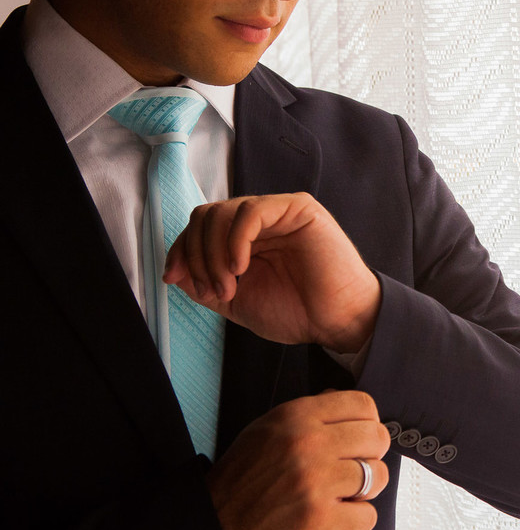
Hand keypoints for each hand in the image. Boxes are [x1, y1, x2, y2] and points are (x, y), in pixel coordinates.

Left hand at [163, 193, 380, 352]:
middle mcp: (261, 221)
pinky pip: (251, 211)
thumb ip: (205, 285)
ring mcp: (279, 212)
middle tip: (214, 290)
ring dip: (214, 253)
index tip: (173, 278)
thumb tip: (174, 271)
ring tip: (231, 285)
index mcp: (246, 239)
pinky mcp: (298, 208)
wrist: (337, 321)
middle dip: (196, 255)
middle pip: (205, 216)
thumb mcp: (237, 302)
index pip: (200, 228)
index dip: (181, 250)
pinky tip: (242, 267)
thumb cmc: (298, 312)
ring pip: (222, 212)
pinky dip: (235, 240)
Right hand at [206, 390, 390, 529]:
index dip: (369, 423)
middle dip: (371, 455)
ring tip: (341, 495)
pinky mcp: (320, 521)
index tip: (361, 438)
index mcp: (298, 417)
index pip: (363, 405)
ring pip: (378, 477)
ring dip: (364, 490)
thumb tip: (340, 397)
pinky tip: (334, 518)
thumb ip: (309, 412)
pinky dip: (355, 521)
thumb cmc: (245, 476)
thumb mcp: (268, 427)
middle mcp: (308, 445)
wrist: (217, 524)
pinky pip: (368, 516)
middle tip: (354, 468)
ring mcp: (316, 483)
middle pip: (377, 438)